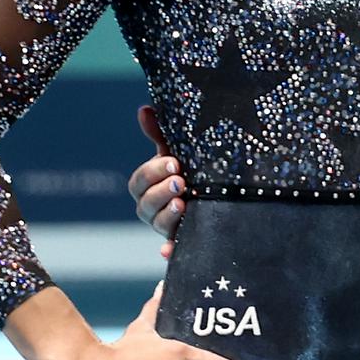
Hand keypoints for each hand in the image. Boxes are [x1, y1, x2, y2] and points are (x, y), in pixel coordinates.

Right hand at [129, 102, 184, 254]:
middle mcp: (153, 210)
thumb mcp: (177, 152)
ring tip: (184, 203)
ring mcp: (167, 227)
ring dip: (168, 214)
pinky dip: (169, 250)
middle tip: (181, 181)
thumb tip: (144, 109)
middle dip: (160, 192)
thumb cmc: (191, 171)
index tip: (174, 163)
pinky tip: (169, 249)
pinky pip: (173, 250)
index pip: (139, 182)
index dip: (152, 173)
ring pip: (158, 225)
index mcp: (148, 188)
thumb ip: (159, 134)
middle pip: (145, 205)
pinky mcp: (183, 242)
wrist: (219, 196)